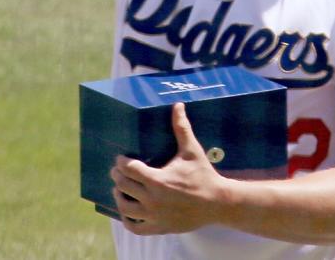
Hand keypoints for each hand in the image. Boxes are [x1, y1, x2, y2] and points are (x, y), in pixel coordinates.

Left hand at [111, 103, 225, 234]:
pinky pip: (134, 228)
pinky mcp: (158, 227)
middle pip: (123, 187)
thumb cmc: (203, 174)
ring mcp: (154, 216)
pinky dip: (127, 219)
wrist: (217, 202)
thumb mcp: (192, 151)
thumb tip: (178, 105)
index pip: (129, 169)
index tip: (120, 158)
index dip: (121, 162)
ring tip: (119, 189)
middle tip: (117, 170)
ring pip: (125, 208)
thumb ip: (182, 128)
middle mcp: (153, 200)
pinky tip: (128, 210)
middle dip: (118, 176)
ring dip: (119, 196)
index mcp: (158, 180)